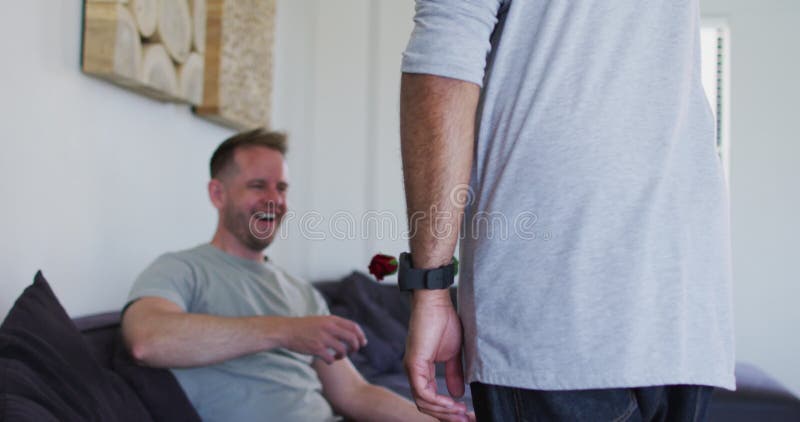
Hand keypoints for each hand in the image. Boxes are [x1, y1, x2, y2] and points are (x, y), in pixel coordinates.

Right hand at [279, 316, 366, 363]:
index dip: (361, 335)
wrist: (286, 331)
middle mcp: (329, 327)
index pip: (353, 326)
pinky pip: (330, 358)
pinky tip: (328, 360)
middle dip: (356, 347)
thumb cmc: (304, 327)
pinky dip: (331, 361)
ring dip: (343, 355)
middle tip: (353, 352)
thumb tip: (349, 332)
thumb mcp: (321, 320)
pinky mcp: (316, 348)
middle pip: (352, 338)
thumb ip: (334, 325)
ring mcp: (323, 338)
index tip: (363, 343)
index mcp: (331, 320)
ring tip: (338, 357)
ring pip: (343, 350)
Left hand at [404, 291, 469, 420]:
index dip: (448, 411)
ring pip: (423, 403)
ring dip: (444, 411)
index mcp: (422, 371)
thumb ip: (454, 374)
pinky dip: (438, 401)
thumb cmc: (444, 322)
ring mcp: (412, 370)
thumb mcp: (454, 354)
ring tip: (462, 413)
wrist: (436, 303)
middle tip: (467, 420)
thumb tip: (458, 394)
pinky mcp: (413, 365)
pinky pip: (423, 392)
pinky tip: (453, 403)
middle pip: (426, 405)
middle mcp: (414, 373)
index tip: (467, 415)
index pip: (431, 399)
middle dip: (447, 416)